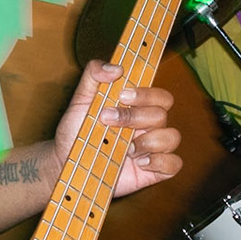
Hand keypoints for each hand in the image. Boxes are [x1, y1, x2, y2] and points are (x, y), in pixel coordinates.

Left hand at [55, 60, 182, 198]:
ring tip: (124, 148)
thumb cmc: (76, 131)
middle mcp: (148, 126)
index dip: (146, 94)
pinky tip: (139, 163)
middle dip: (136, 117)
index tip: (123, 95)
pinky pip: (174, 164)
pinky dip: (160, 162)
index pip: (158, 95)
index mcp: (137, 108)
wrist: (66, 162)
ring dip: (148, 141)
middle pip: (162, 114)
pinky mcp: (154, 171)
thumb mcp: (80, 100)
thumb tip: (116, 67)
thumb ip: (93, 75)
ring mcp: (152, 149)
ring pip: (172, 137)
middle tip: (108, 120)